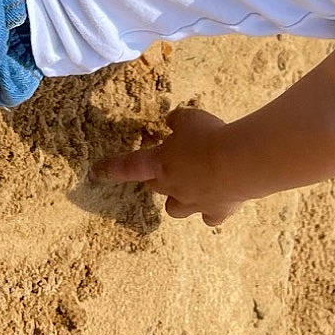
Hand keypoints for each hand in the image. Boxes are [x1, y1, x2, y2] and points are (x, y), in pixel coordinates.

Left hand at [97, 106, 246, 226]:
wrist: (237, 162)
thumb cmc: (207, 136)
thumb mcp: (189, 117)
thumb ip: (177, 121)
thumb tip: (172, 121)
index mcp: (159, 163)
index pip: (127, 166)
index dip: (111, 168)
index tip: (96, 172)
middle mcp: (172, 187)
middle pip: (154, 186)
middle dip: (157, 178)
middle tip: (170, 164)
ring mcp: (194, 203)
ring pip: (175, 209)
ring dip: (178, 201)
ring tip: (191, 189)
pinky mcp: (217, 211)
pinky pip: (210, 217)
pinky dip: (211, 212)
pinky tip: (220, 202)